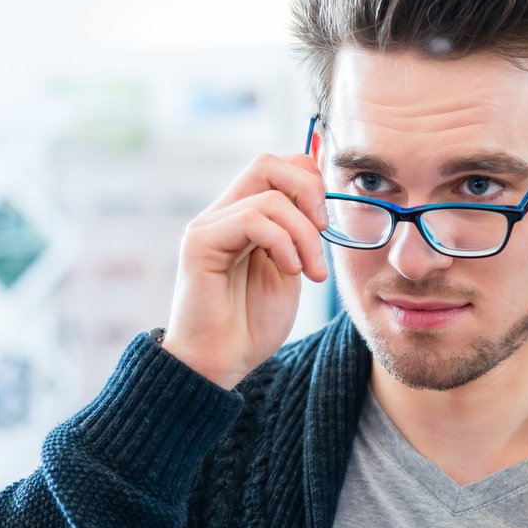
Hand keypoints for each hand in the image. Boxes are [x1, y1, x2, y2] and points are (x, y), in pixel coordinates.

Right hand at [160, 153, 329, 389]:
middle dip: (310, 191)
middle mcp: (222, 214)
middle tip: (325, 230)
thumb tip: (324, 201)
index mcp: (243, 217)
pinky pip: (253, 220)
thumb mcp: (290, 269)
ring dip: (304, 233)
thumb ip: (299, 234)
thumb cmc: (251, 324)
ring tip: (310, 271)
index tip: (328, 223)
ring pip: (269, 196)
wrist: (219, 364)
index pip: (277, 167)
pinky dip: (283, 242)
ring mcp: (208, 226)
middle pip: (269, 164)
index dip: (310, 180)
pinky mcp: (199, 244)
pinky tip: (290, 271)